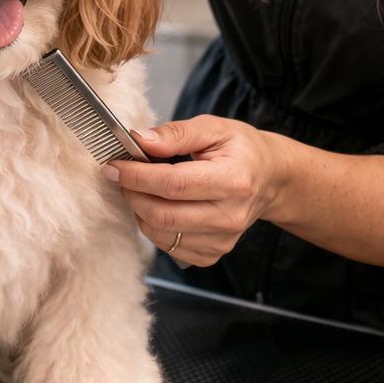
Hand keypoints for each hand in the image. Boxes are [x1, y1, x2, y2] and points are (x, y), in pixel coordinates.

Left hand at [103, 116, 287, 266]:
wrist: (270, 180)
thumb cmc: (241, 151)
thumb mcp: (214, 128)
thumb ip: (176, 133)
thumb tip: (140, 140)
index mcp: (232, 180)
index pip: (173, 184)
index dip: (136, 176)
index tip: (113, 166)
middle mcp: (229, 216)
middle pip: (162, 214)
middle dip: (132, 194)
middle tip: (122, 176)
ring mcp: (222, 240)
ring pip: (161, 233)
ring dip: (139, 210)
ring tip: (141, 189)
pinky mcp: (213, 254)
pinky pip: (169, 247)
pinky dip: (153, 227)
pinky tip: (158, 207)